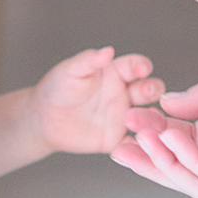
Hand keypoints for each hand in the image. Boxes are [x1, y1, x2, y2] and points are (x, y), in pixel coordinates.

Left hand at [33, 47, 164, 155]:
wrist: (44, 119)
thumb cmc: (57, 88)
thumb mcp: (70, 71)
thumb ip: (89, 61)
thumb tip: (108, 50)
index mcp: (115, 73)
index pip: (135, 66)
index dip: (142, 65)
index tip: (143, 68)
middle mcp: (124, 94)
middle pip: (149, 90)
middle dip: (153, 89)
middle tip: (147, 91)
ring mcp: (122, 116)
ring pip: (148, 116)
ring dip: (152, 117)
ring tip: (147, 119)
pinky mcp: (116, 139)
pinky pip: (134, 143)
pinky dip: (142, 146)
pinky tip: (143, 146)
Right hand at [111, 37, 197, 197]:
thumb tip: (169, 104)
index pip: (192, 143)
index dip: (159, 132)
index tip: (130, 115)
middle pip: (191, 168)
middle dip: (151, 157)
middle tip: (118, 141)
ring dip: (165, 162)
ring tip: (137, 140)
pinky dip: (192, 162)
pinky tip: (170, 141)